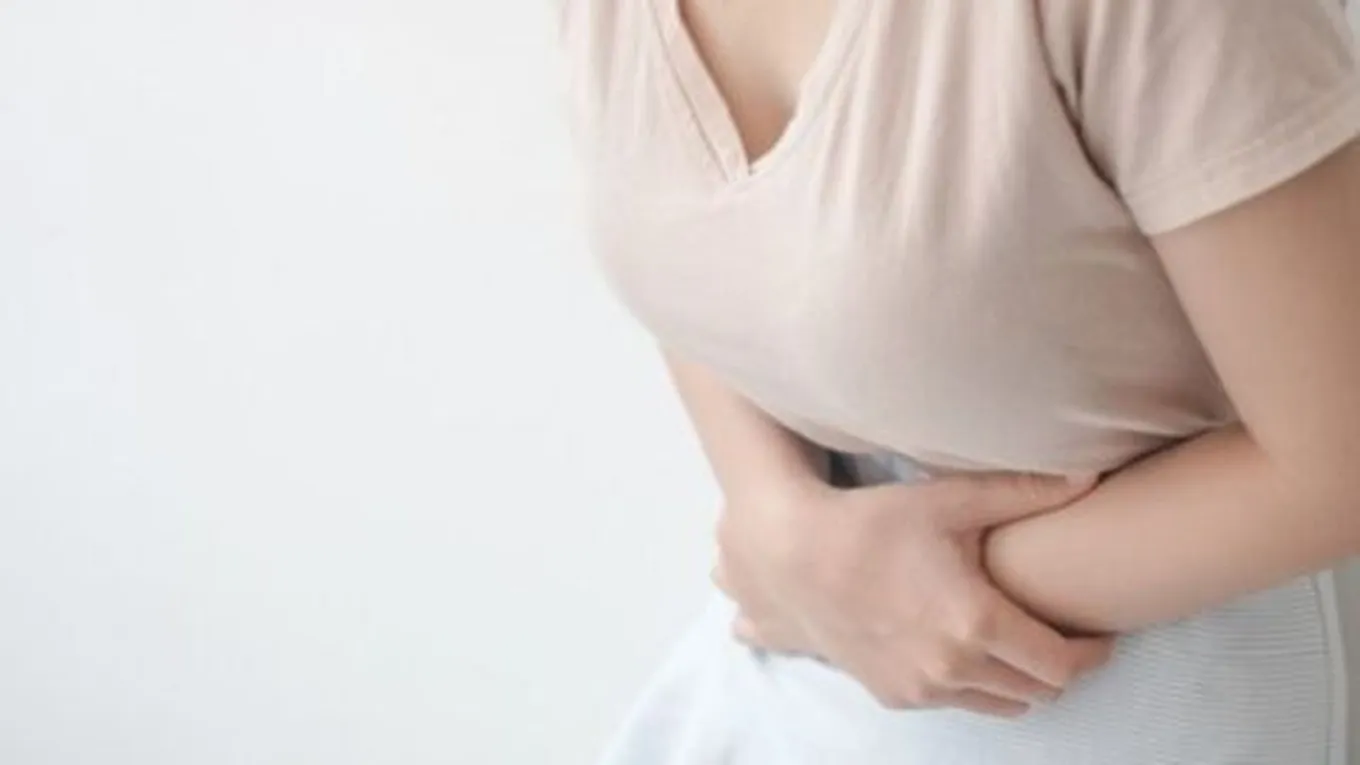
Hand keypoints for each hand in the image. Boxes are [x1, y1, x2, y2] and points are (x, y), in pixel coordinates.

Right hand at [712, 470, 1115, 716]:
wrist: (792, 555)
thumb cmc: (871, 522)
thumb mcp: (948, 500)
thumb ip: (1023, 492)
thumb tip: (1088, 478)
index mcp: (975, 624)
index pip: (1062, 664)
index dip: (1092, 652)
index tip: (1100, 634)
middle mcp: (952, 668)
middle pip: (1038, 693)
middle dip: (1060, 667)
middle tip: (1065, 634)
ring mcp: (920, 688)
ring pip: (1000, 706)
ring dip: (1018, 682)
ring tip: (1019, 643)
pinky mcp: (893, 695)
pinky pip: (956, 704)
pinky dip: (974, 685)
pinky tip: (966, 648)